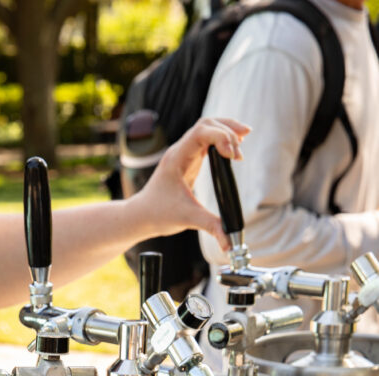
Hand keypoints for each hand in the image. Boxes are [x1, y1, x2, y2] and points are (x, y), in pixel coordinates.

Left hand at [132, 116, 249, 250]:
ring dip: (225, 130)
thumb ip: (211, 227)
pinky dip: (220, 139)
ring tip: (243, 138)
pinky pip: (206, 139)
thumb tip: (230, 242)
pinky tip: (232, 147)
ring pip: (206, 128)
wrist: (141, 216)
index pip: (201, 133)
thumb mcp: (187, 219)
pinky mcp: (189, 159)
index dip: (221, 137)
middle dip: (227, 130)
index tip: (234, 156)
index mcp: (177, 158)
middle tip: (242, 147)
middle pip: (206, 124)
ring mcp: (184, 153)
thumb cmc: (158, 214)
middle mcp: (180, 151)